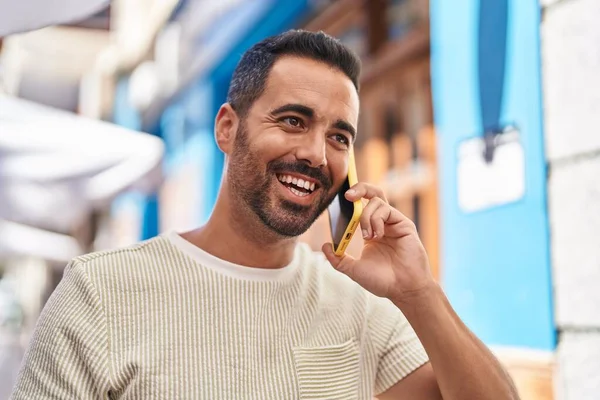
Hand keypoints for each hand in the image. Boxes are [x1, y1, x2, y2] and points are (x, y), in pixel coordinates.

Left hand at [322, 182, 434, 303]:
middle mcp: (382, 224)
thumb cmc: (382, 281)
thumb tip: (325, 246)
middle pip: (372, 194)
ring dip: (366, 216)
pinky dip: (376, 220)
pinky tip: (377, 235)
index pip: (360, 207)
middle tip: (347, 195)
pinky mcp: (404, 224)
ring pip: (377, 201)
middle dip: (359, 188)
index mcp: (370, 231)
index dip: (351, 199)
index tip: (338, 198)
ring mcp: (393, 223)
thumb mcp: (353, 270)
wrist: (403, 290)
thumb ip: (338, 259)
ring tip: (367, 236)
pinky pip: (387, 210)